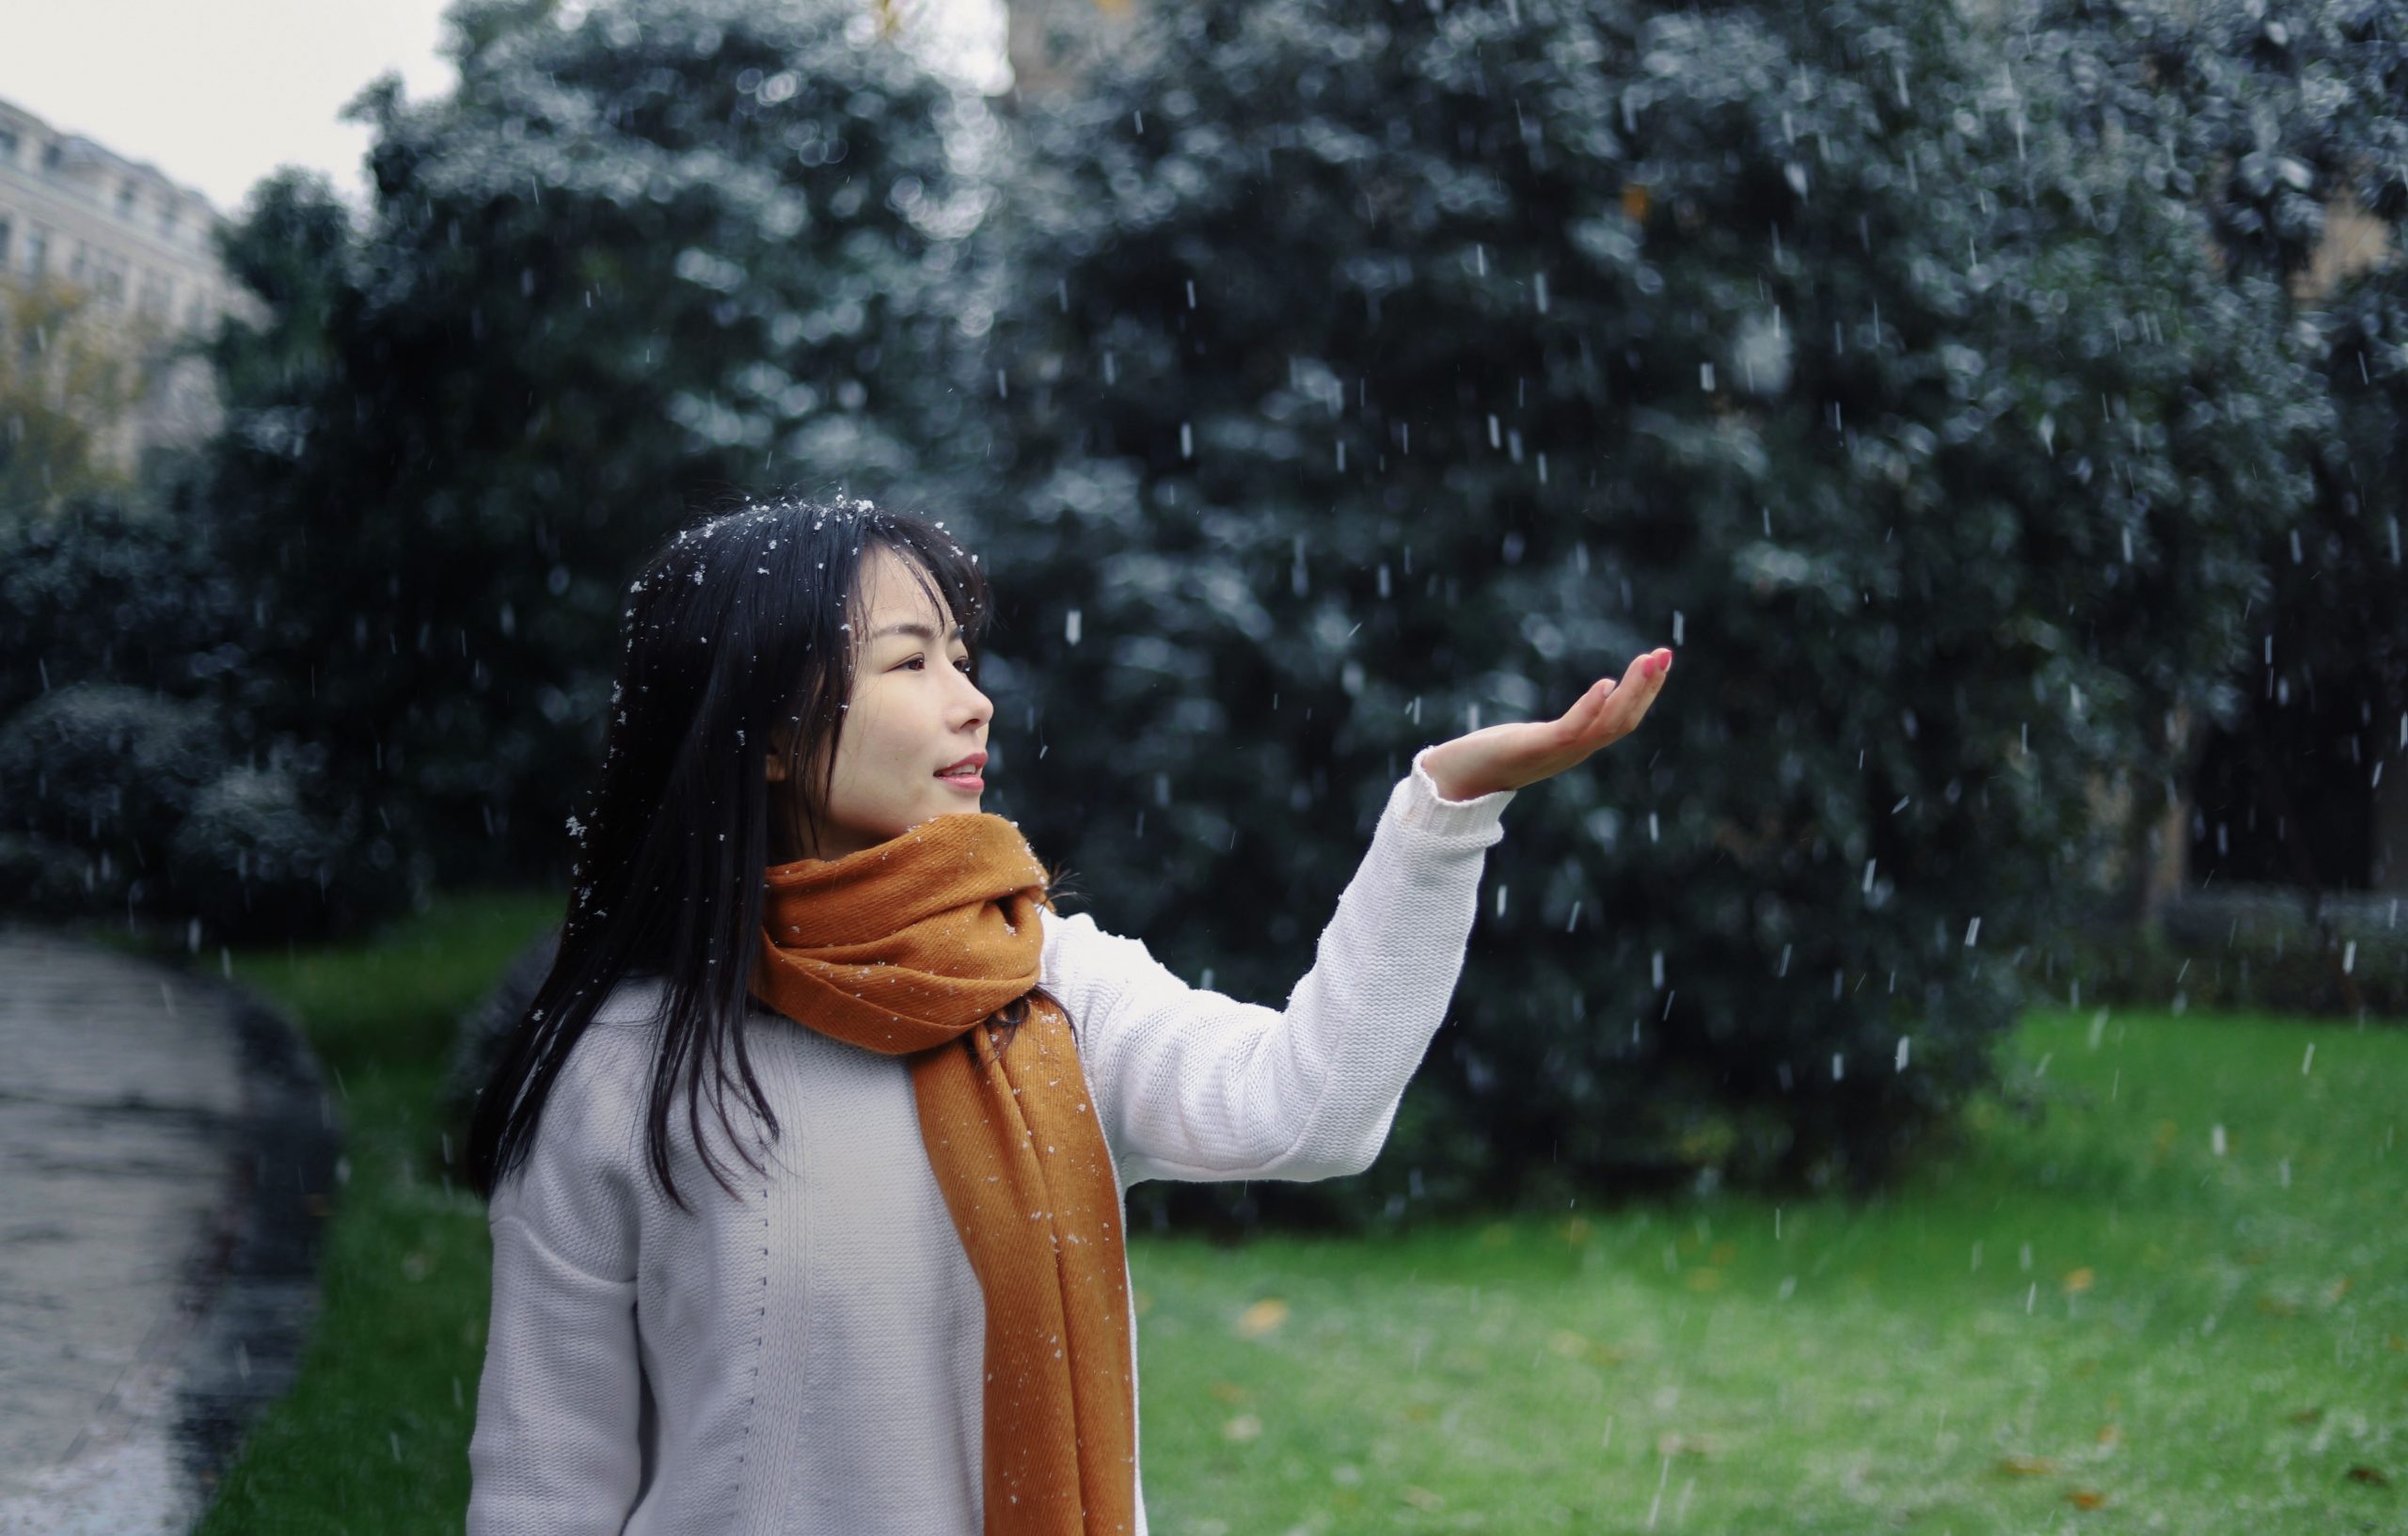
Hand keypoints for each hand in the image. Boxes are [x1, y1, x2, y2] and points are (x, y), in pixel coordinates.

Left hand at [1421, 648, 1673, 799]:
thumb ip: (1561, 726)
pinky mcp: (1533, 750)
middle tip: (1666, 654)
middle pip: (1623, 721)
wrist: (1453, 782)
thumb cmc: (1485, 757)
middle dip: (1648, 687)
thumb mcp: (1532, 736)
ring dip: (1632, 693)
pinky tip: (1606, 684)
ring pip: (1608, 725)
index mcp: (1575, 747)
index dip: (1644, 692)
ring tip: (1649, 661)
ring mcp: (1556, 754)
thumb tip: (1599, 696)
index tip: (1659, 660)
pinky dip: (1591, 708)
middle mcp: (1572, 753)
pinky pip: (1572, 730)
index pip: (1621, 720)